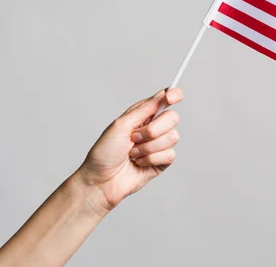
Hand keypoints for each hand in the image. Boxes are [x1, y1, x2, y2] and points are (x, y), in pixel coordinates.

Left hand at [78, 88, 182, 211]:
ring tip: (133, 153)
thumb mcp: (121, 125)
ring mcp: (158, 145)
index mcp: (143, 114)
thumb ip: (144, 109)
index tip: (171, 98)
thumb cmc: (105, 152)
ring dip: (148, 148)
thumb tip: (163, 93)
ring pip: (172, 137)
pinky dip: (151, 160)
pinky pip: (170, 155)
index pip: (166, 99)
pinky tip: (139, 163)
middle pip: (172, 118)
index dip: (174, 95)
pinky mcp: (161, 161)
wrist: (101, 181)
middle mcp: (153, 127)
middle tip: (134, 138)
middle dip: (153, 130)